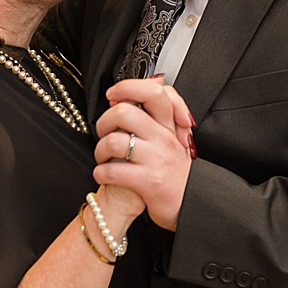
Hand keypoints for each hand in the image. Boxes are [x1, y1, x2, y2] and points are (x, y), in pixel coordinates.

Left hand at [93, 78, 193, 230]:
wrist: (188, 205)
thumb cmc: (174, 171)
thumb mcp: (175, 135)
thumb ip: (163, 109)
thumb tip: (148, 83)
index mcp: (170, 124)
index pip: (154, 92)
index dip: (128, 87)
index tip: (114, 95)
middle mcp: (164, 138)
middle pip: (124, 112)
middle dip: (104, 122)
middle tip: (104, 132)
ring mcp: (156, 159)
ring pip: (114, 141)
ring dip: (99, 150)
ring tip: (104, 157)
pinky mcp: (148, 182)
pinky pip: (112, 171)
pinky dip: (100, 172)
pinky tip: (105, 174)